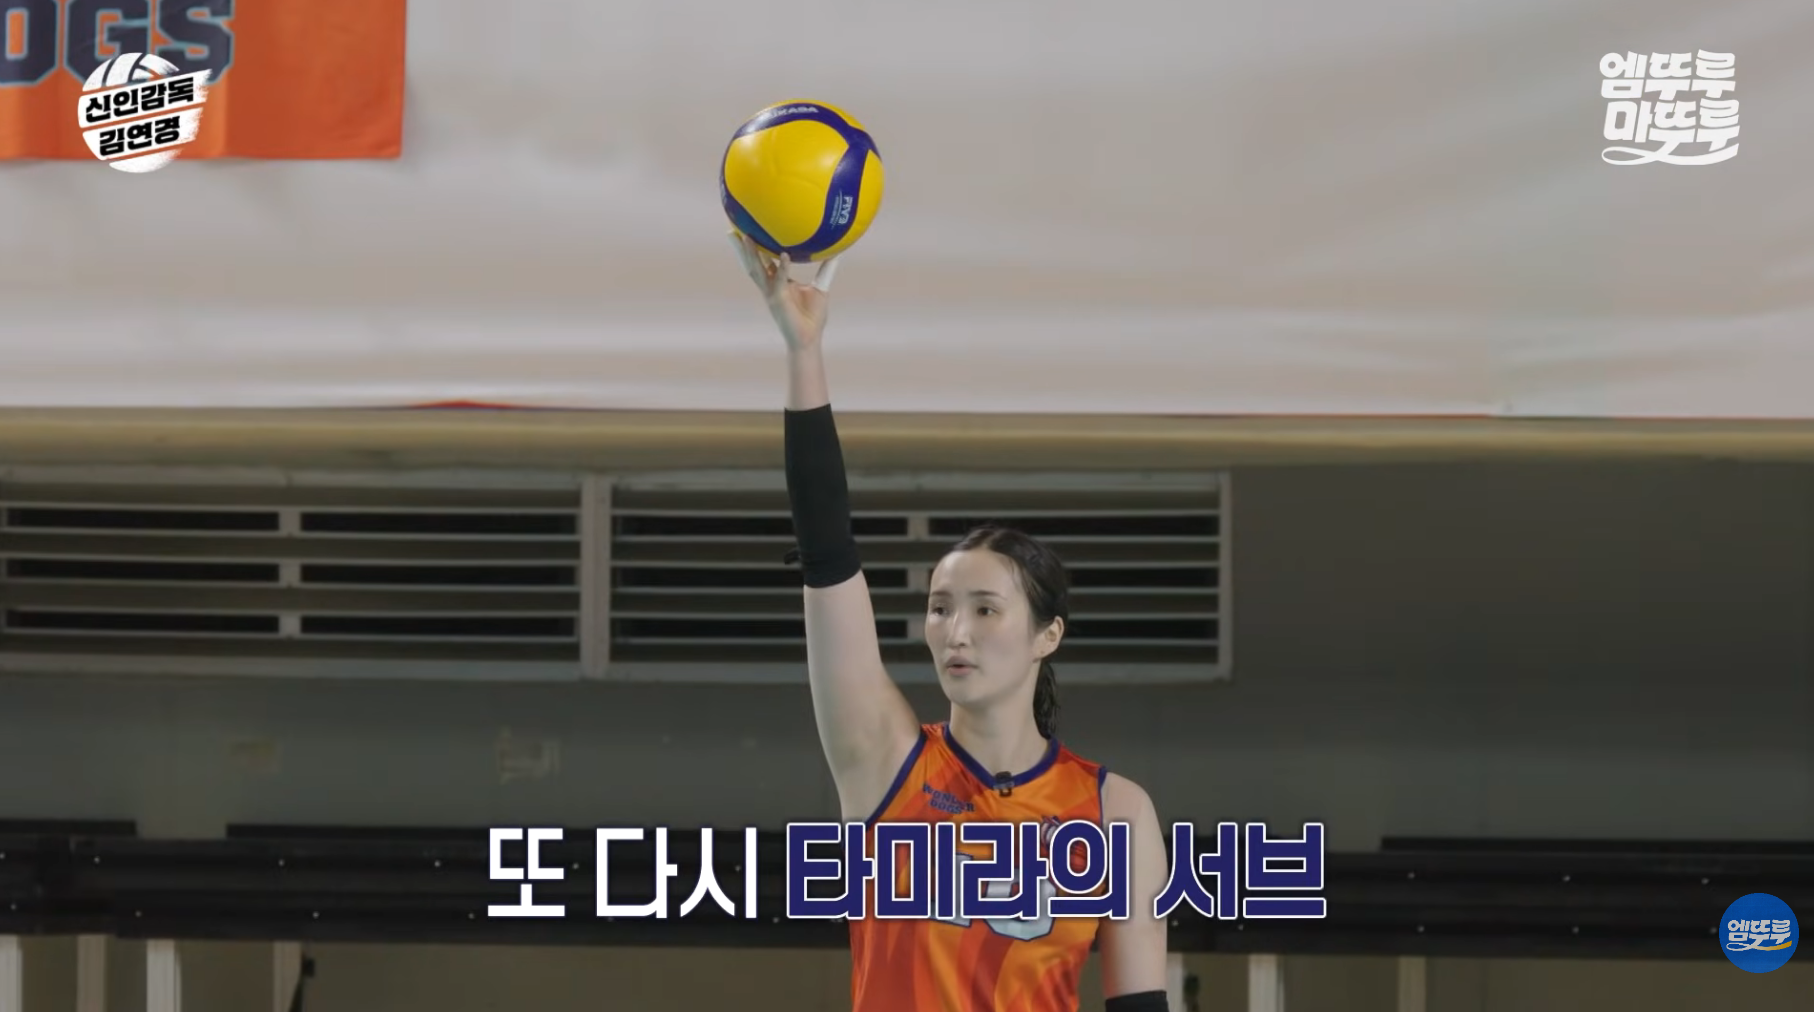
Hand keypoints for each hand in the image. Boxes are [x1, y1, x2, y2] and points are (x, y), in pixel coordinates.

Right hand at [729, 230, 841, 351]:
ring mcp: (772, 293)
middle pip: (752, 264)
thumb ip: (826, 270)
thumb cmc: (813, 316)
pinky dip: (782, 268)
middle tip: (730, 230)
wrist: (809, 339)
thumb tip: (836, 252)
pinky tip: (784, 254)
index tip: (749, 231)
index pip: (764, 262)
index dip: (756, 248)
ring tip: (745, 237)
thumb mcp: (821, 288)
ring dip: (750, 254)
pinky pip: (780, 281)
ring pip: (757, 270)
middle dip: (740, 249)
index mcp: (778, 283)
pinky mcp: (779, 300)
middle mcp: (770, 287)